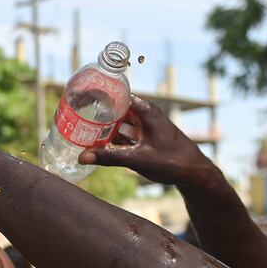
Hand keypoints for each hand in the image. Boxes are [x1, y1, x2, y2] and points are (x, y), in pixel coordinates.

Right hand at [76, 96, 217, 187]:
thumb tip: (82, 157)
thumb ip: (110, 157)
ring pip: (117, 122)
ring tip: (78, 127)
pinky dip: (110, 137)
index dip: (98, 93)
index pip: (116, 93)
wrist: (194, 173)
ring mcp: (143, 126)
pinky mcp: (143, 138)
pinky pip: (122, 134)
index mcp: (144, 110)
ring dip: (101, 125)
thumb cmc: (172, 161)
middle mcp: (143, 114)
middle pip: (114, 107)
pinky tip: (95, 143)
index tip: (79, 95)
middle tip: (72, 113)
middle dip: (95, 110)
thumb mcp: (138, 159)